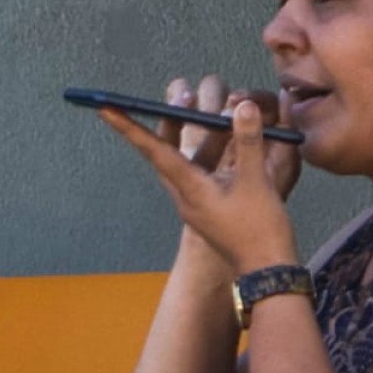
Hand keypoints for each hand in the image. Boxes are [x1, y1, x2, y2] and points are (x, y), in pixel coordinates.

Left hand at [102, 81, 300, 274]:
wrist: (267, 270)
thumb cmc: (259, 231)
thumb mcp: (256, 182)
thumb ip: (248, 142)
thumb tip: (240, 106)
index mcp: (190, 189)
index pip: (154, 151)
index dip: (129, 127)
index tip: (104, 108)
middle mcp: (185, 196)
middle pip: (160, 154)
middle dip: (153, 125)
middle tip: (155, 102)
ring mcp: (194, 204)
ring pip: (176, 163)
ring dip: (177, 137)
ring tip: (184, 110)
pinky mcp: (207, 208)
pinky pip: (192, 173)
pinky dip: (197, 152)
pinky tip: (213, 142)